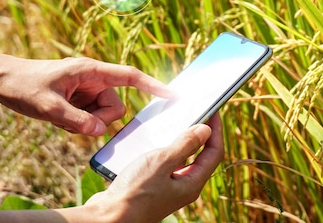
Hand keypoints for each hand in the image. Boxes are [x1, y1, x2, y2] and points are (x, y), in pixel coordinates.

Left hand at [0, 53, 173, 134]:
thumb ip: (75, 119)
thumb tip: (100, 131)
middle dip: (100, 119)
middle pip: (116, 106)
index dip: (153, 86)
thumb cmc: (23, 85)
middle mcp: (94, 80)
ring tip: (61, 119)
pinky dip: (79, 124)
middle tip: (74, 122)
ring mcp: (88, 91)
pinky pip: (92, 118)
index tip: (173, 95)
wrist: (2, 80)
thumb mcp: (47, 106)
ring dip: (86, 123)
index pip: (130, 77)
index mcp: (92, 71)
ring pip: (104, 115)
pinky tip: (60, 119)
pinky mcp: (81, 101)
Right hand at [87, 114, 224, 222]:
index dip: (216, 130)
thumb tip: (205, 130)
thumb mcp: (162, 162)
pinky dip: (163, 151)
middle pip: (200, 156)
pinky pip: (165, 165)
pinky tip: (153, 141)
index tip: (214, 110)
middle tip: (195, 114)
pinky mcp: (154, 188)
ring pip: (181, 160)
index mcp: (192, 184)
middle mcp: (184, 188)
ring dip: (179, 142)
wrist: (107, 218)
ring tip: (174, 123)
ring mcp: (169, 189)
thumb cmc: (134, 193)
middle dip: (199, 134)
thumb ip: (185, 145)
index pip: (214, 152)